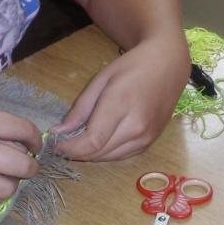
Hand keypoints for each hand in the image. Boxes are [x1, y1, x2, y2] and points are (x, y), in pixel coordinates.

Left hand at [51, 38, 188, 160]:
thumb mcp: (101, 80)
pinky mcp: (150, 143)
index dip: (69, 148)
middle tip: (63, 143)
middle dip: (76, 152)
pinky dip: (105, 153)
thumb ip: (80, 109)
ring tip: (78, 142)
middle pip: (98, 153)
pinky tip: (98, 141)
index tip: (55, 144)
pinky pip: (121, 156)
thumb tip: (59, 131)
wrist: (168, 66)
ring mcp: (146, 138)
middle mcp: (137, 127)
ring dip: (90, 155)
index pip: (91, 141)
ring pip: (109, 158)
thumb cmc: (132, 67)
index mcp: (121, 105)